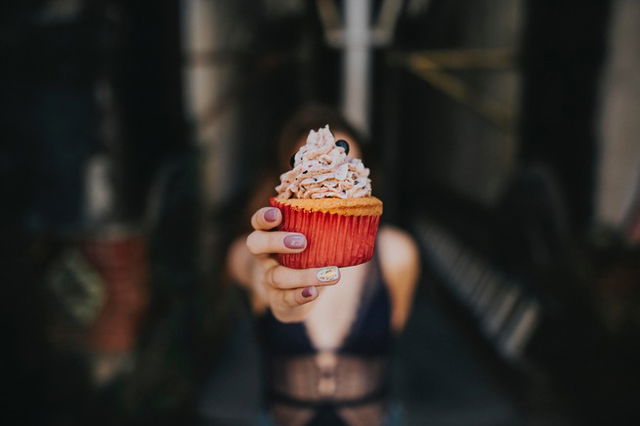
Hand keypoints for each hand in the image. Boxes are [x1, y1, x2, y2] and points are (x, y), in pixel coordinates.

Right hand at [246, 206, 340, 321]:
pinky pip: (285, 298)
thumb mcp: (311, 240)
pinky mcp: (277, 299)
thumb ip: (321, 228)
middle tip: (302, 242)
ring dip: (304, 275)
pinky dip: (300, 295)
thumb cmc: (308, 256)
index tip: (278, 214)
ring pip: (276, 276)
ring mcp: (268, 278)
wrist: (298, 293)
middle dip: (276, 242)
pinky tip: (314, 292)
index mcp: (271, 234)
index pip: (259, 222)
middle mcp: (265, 255)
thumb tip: (352, 213)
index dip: (264, 217)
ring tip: (331, 274)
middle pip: (256, 244)